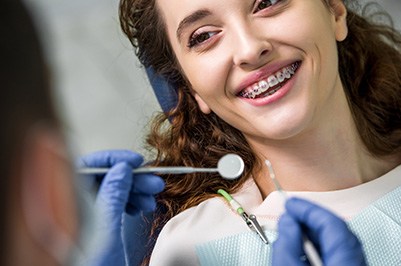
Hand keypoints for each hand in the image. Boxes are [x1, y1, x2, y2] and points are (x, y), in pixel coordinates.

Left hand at [78, 150, 164, 265]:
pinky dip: (130, 202)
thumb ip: (112, 196)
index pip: (85, 168)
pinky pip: (113, 205)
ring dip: (134, 190)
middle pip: (101, 179)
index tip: (134, 161)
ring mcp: (84, 217)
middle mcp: (72, 209)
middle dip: (130, 178)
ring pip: (110, 191)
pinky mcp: (96, 226)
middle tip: (153, 181)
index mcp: (66, 207)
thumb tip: (121, 169)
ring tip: (152, 196)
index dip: (111, 160)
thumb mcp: (106, 232)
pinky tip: (141, 206)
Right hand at [272, 197, 365, 265]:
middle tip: (290, 213)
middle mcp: (355, 263)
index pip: (332, 223)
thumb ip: (287, 244)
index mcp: (345, 260)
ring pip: (336, 243)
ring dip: (313, 232)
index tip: (290, 204)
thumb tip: (287, 221)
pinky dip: (318, 246)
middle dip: (311, 219)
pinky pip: (336, 254)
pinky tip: (301, 249)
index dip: (309, 209)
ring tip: (292, 230)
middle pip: (337, 231)